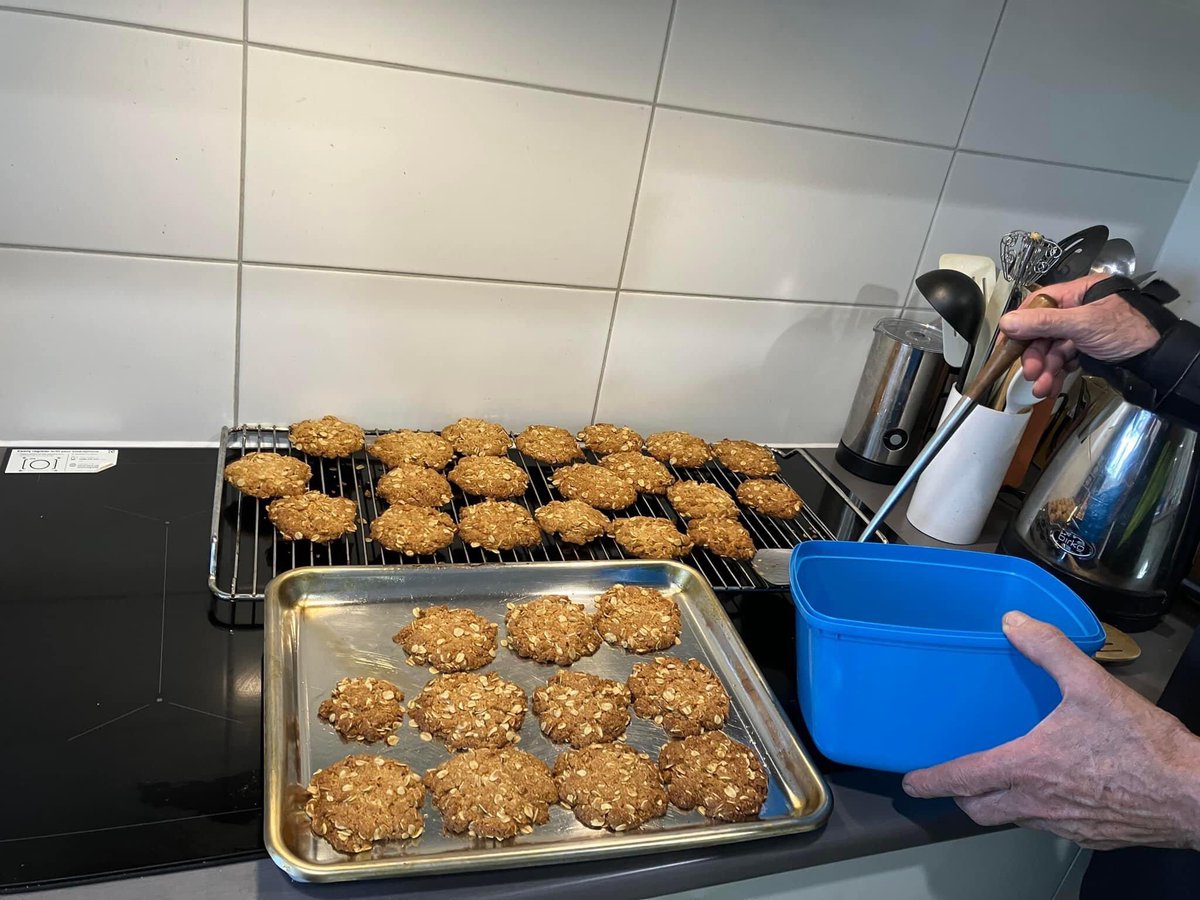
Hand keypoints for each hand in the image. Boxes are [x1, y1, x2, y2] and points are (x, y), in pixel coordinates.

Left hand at [902, 612, 1199, 849]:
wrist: (1193, 795)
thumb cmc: (1143, 747)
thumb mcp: (1091, 685)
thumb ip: (1048, 649)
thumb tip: (1016, 623)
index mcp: (1026, 768)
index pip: (961, 781)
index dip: (929, 781)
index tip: (911, 782)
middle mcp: (1036, 804)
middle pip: (979, 809)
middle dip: (959, 797)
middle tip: (952, 780)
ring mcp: (1063, 825)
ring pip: (1013, 819)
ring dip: (999, 802)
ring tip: (1000, 778)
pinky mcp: (1091, 836)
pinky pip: (1050, 826)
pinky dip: (1038, 810)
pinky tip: (1054, 789)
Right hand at [999, 274, 1160, 398]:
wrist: (1157, 359)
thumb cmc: (1127, 331)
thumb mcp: (1082, 324)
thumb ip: (1044, 323)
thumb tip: (1007, 322)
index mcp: (1077, 293)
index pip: (1038, 304)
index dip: (1021, 324)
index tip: (1008, 344)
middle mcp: (1077, 310)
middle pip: (1042, 331)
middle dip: (1035, 355)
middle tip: (1031, 372)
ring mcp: (1081, 331)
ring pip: (1051, 349)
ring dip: (1044, 370)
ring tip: (1042, 387)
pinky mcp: (1086, 350)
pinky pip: (1063, 361)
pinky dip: (1055, 374)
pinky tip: (1051, 386)